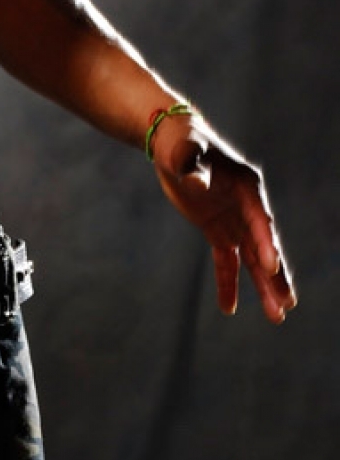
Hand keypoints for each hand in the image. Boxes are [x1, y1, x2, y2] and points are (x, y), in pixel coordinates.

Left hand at [150, 113, 295, 323]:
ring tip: (277, 317)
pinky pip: (226, 260)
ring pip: (252, 258)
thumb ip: (192, 166)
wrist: (173, 143)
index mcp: (247, 186)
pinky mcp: (217, 229)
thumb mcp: (185, 150)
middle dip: (275, 276)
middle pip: (264, 245)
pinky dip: (228, 282)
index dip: (266, 242)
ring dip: (262, 286)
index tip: (272, 267)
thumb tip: (196, 182)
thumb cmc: (182, 142)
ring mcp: (233, 220)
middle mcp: (246, 206)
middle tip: (287, 305)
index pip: (260, 219)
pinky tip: (229, 308)